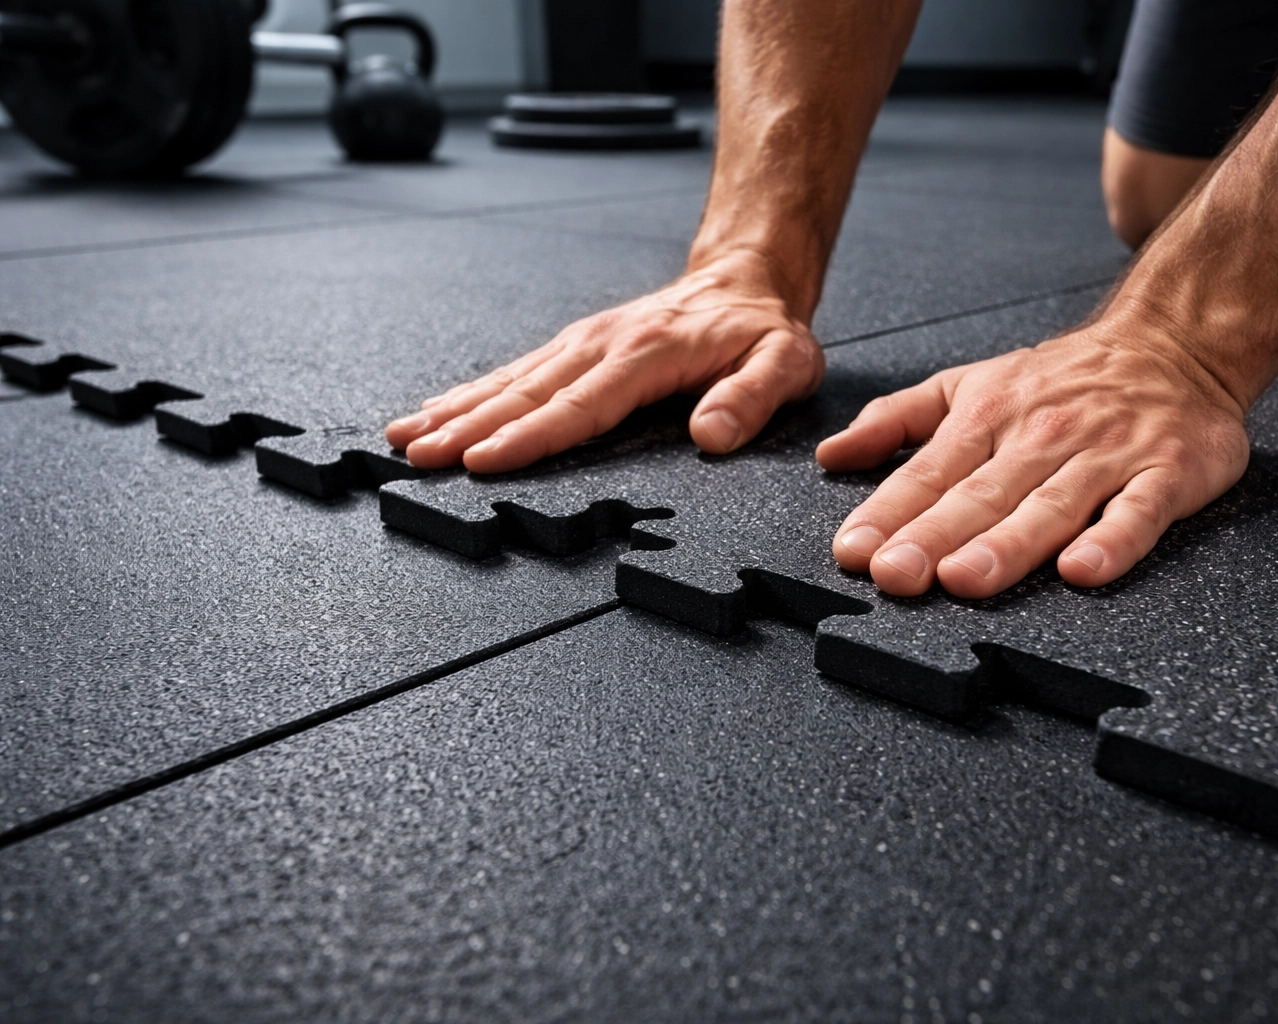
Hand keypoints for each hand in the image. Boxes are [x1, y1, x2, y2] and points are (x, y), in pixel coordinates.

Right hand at [386, 250, 825, 472]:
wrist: (747, 278)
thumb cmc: (763, 329)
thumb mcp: (784, 363)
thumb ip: (751, 398)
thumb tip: (711, 435)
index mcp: (646, 354)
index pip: (578, 405)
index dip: (529, 437)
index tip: (483, 460)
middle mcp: (602, 344)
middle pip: (525, 394)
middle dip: (467, 428)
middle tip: (417, 458)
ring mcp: (582, 342)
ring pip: (508, 380)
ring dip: (454, 410)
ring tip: (404, 437)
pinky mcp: (574, 346)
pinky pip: (514, 371)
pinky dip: (469, 392)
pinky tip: (436, 410)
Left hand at [815, 323, 1249, 596]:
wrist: (1174, 342)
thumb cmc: (1063, 378)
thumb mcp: (970, 383)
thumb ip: (898, 420)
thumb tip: (831, 455)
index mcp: (988, 416)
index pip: (928, 472)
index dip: (888, 512)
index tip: (854, 551)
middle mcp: (1041, 436)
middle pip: (980, 495)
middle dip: (933, 537)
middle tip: (894, 576)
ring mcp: (1105, 456)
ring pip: (1049, 505)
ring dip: (1006, 545)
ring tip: (963, 579)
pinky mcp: (1166, 473)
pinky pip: (1138, 512)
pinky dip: (1114, 540)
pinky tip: (1082, 570)